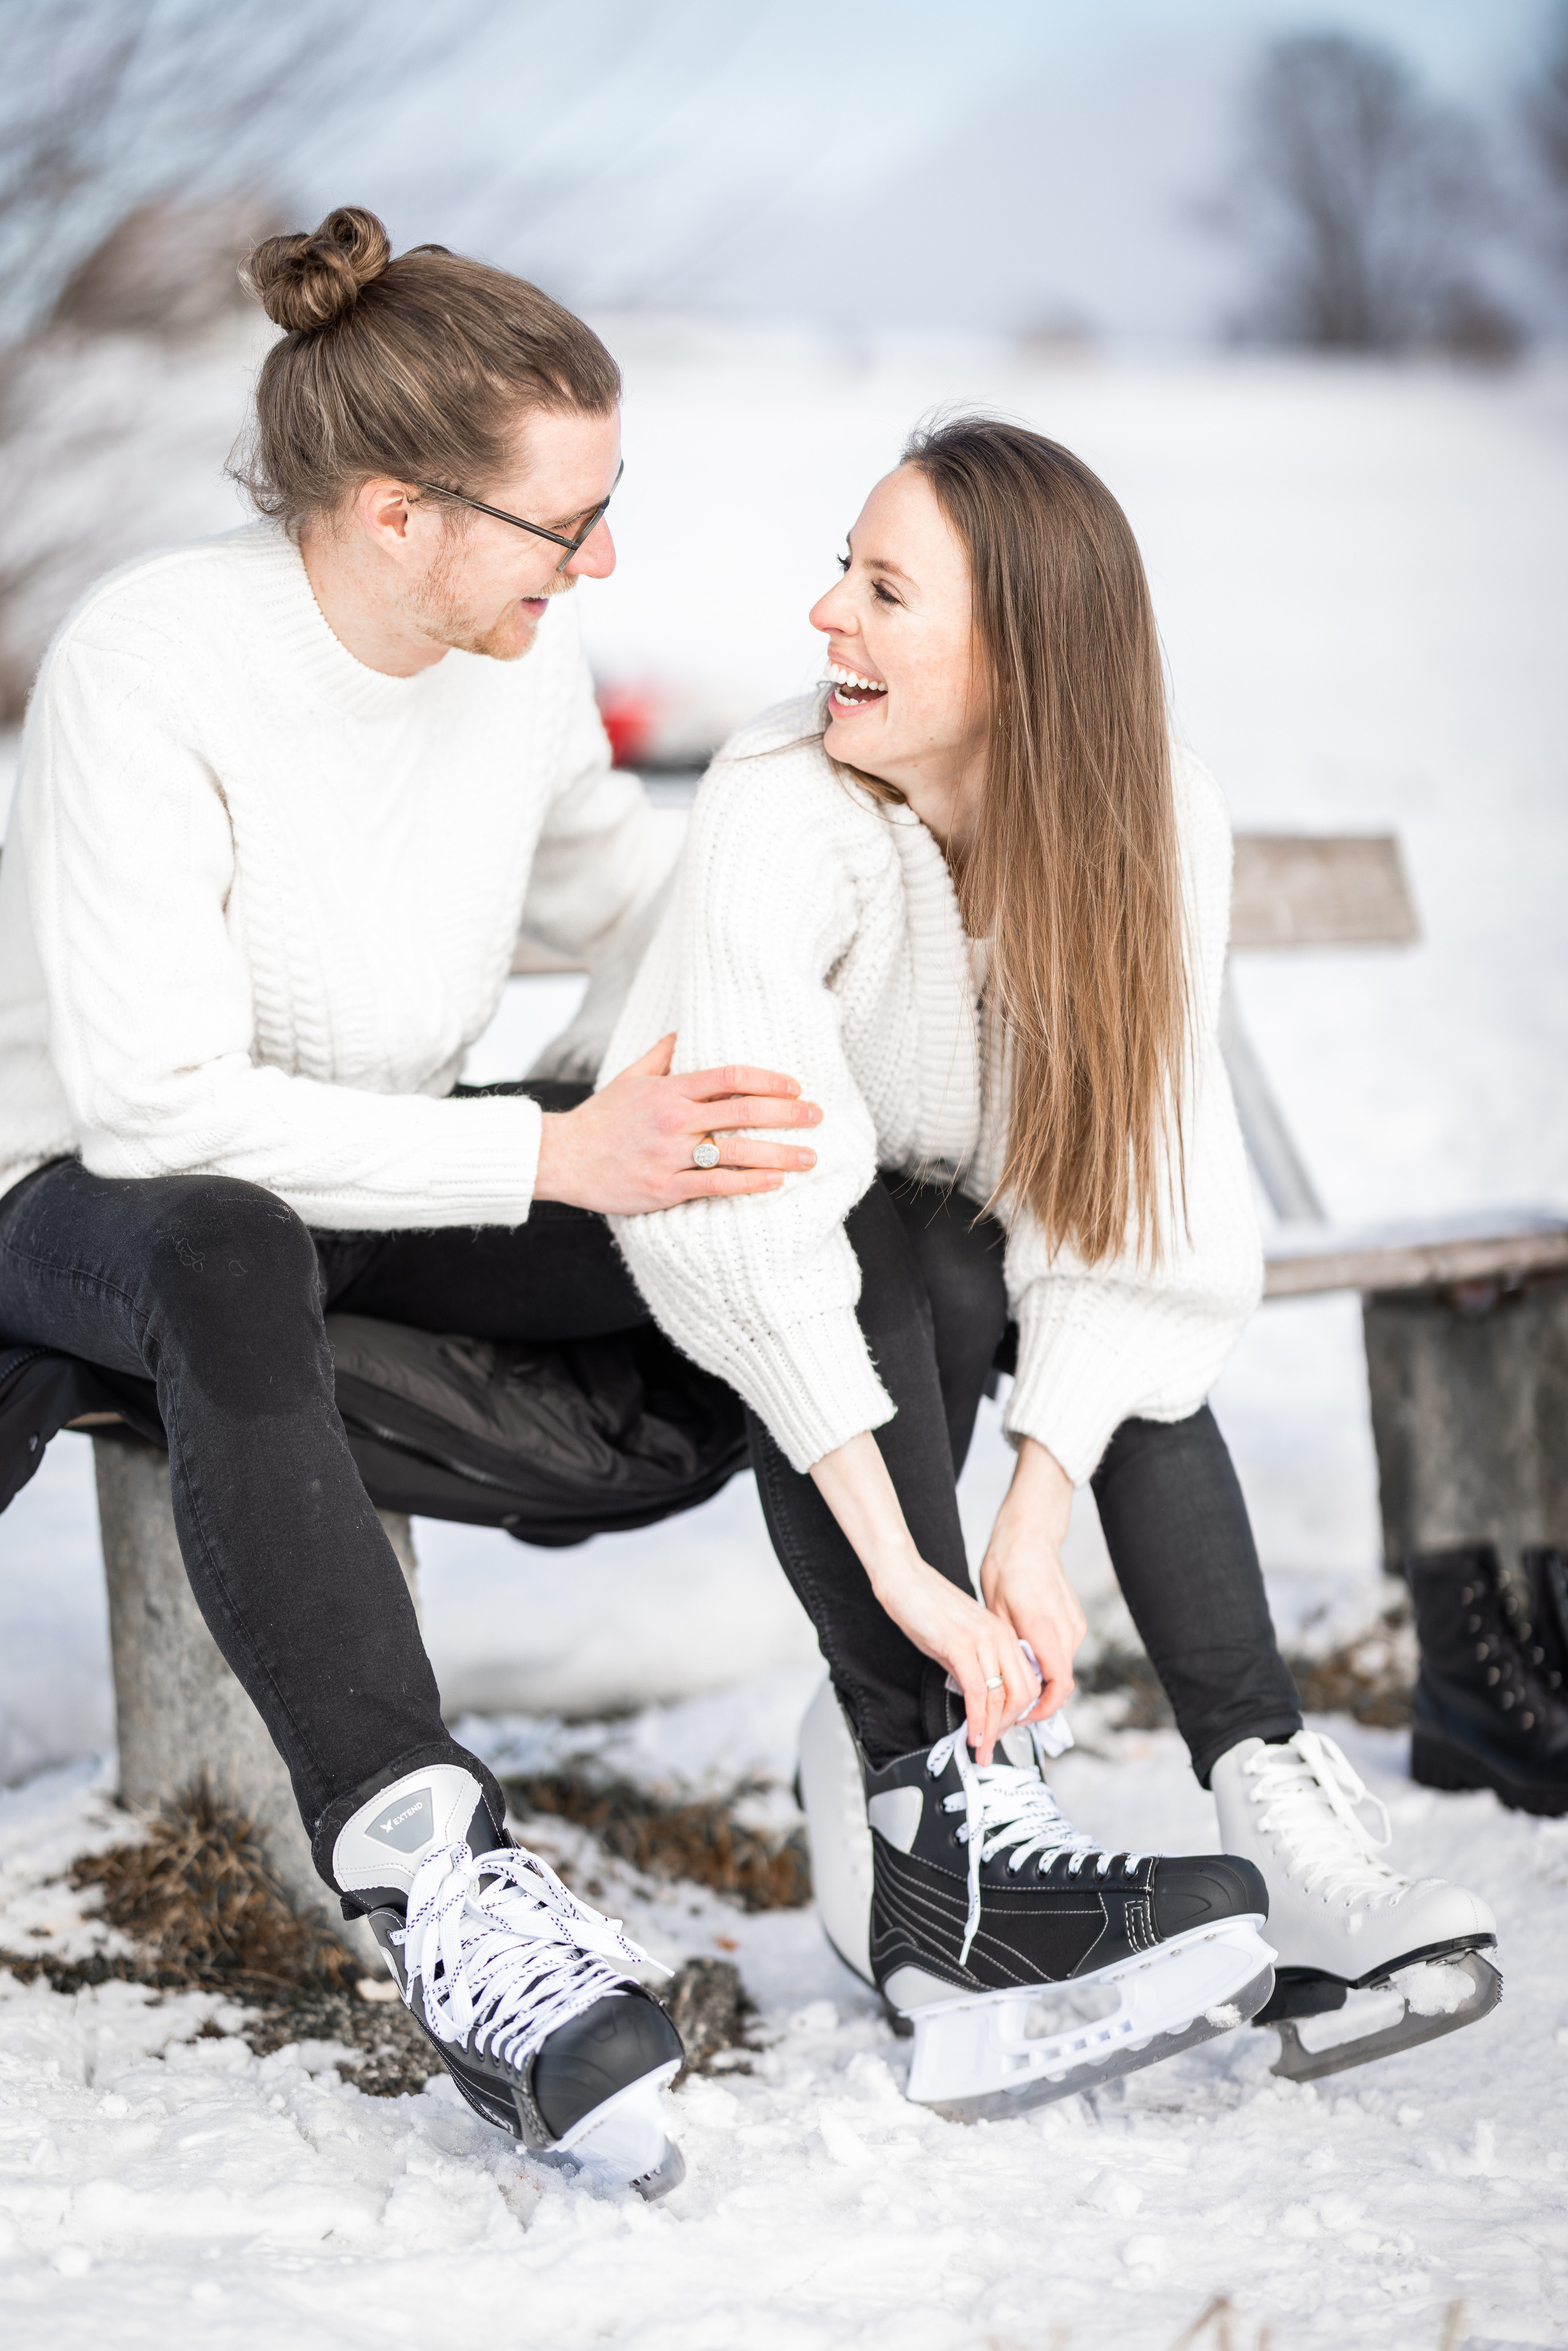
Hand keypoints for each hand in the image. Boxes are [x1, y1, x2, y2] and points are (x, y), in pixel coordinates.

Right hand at [533, 1033, 821, 1214]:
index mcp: (670, 1089)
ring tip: (809, 1157)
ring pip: (737, 1152)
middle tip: (817, 1116)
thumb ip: (662, 1054)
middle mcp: (674, 1119)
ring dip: (780, 1154)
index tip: (795, 1086)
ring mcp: (671, 1155)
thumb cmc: (601, 1118)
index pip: (730, 1077)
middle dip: (787, 1114)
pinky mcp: (666, 1188)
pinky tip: (775, 1183)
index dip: (768, 1079)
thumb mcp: (630, 1077)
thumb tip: (686, 1031)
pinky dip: (750, 1184)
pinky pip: (717, 1186)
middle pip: (744, 1111)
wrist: (563, 1158)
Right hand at [870, 1551, 1043, 1766]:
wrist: (904, 1579)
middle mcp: (1000, 1636)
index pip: (1026, 1684)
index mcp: (1003, 1634)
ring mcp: (982, 1640)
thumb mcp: (959, 1641)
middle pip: (1022, 1695)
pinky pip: (977, 1692)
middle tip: (990, 1745)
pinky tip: (970, 1733)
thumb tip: (977, 1701)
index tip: (1000, 1733)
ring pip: (1002, 1697)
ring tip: (980, 1748)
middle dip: (1007, 1727)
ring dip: (991, 1731)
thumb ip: (973, 1667)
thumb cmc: (926, 1607)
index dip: (1016, 1716)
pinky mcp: (960, 1644)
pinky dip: (976, 1719)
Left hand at [978, 1438, 1085, 1722]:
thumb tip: (1004, 1681)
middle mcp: (1067, 1629)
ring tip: (1012, 1679)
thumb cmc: (1006, 1566)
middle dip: (1036, 1700)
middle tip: (1009, 1705)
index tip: (1021, 1717)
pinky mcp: (1075, 1619)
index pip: (1058, 1686)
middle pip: (1060, 1681)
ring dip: (1040, 1680)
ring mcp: (1075, 1624)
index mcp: (1044, 1628)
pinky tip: (1023, 1657)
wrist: (1029, 1536)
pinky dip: (1045, 1661)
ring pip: (1060, 1667)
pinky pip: (1062, 1651)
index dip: (1041, 1710)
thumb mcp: (994, 1611)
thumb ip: (1006, 1649)